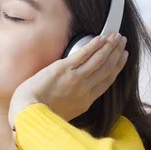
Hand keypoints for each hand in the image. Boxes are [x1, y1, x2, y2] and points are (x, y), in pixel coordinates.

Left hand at [8, 32, 128, 125]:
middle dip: (116, 53)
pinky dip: (94, 45)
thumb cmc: (40, 113)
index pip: (107, 81)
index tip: (123, 57)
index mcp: (85, 102)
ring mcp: (75, 79)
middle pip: (106, 68)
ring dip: (109, 46)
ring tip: (116, 36)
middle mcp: (84, 90)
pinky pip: (84, 54)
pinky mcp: (64, 69)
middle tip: (122, 42)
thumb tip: (77, 95)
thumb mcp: (65, 113)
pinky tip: (101, 38)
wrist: (27, 112)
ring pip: (99, 60)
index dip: (117, 67)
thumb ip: (75, 103)